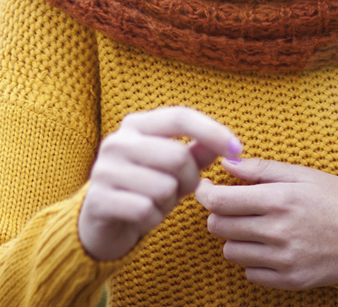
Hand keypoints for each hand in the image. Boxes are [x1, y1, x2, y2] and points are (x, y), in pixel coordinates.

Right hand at [77, 106, 241, 261]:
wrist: (99, 221)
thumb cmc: (143, 188)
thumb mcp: (171, 168)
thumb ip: (196, 152)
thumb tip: (226, 143)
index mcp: (136, 125)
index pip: (179, 117)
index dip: (213, 131)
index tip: (238, 149)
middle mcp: (117, 141)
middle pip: (178, 156)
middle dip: (190, 180)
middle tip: (179, 191)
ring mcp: (104, 169)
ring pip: (164, 187)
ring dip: (168, 203)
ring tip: (156, 202)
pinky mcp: (99, 199)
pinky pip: (146, 210)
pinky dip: (153, 219)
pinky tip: (143, 217)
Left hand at [196, 157, 337, 289]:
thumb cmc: (334, 198)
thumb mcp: (300, 174)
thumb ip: (260, 169)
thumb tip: (225, 164)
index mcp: (279, 200)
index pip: (220, 202)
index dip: (205, 193)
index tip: (207, 188)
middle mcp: (279, 232)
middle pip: (219, 227)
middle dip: (219, 214)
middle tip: (233, 207)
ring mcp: (284, 260)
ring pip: (231, 252)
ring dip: (236, 238)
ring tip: (255, 227)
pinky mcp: (290, 280)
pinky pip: (250, 274)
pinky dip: (253, 261)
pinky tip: (269, 247)